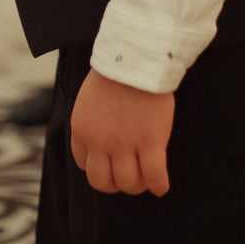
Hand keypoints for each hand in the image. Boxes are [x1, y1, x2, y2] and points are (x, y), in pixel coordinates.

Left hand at [69, 69, 174, 195]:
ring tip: (147, 179)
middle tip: (129, 177)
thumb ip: (92, 120)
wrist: (136, 56)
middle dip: (116, 184)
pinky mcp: (151, 142)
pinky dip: (159, 186)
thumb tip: (103, 135)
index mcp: (83, 129)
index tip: (110, 165)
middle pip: (103, 182)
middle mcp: (100, 142)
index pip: (84, 165)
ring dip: (138, 185)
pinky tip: (162, 187)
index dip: (99, 168)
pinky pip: (154, 176)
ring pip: (128, 183)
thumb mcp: (89, 98)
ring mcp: (125, 144)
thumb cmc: (117, 70)